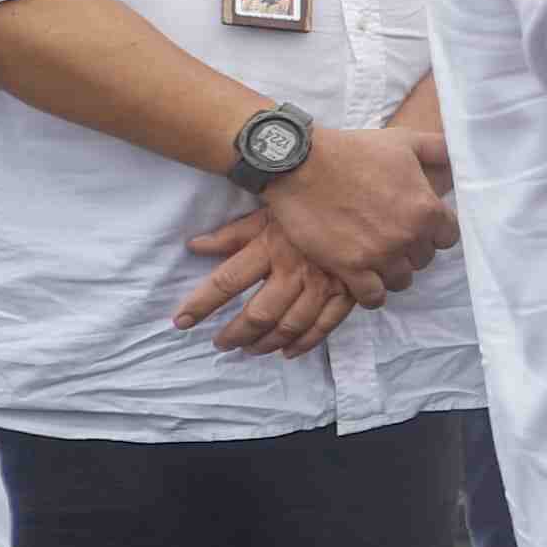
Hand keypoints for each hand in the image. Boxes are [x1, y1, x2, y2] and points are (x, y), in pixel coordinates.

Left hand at [175, 210, 362, 355]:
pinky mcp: (349, 291)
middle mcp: (295, 270)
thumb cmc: (310, 202)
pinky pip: (326, 325)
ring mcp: (324, 284)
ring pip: (290, 325)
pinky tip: (289, 351)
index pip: (225, 282)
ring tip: (249, 349)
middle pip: (258, 314)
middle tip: (220, 343)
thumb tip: (193, 246)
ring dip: (266, 343)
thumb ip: (231, 235)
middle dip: (235, 334)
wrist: (365, 195)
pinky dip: (306, 343)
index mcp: (270, 248)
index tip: (181, 321)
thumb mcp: (266, 213)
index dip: (200, 305)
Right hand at [257, 127, 455, 296]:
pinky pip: (373, 297)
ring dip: (392, 271)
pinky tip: (364, 279)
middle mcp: (408, 236)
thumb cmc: (353, 150)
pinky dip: (372, 292)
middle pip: (424, 258)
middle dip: (412, 250)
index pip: (448, 237)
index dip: (434, 232)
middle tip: (393, 239)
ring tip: (378, 258)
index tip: (419, 226)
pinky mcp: (349, 268)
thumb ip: (439, 149)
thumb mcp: (404, 141)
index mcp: (426, 209)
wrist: (300, 165)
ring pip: (401, 280)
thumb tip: (459, 155)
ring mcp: (379, 255)